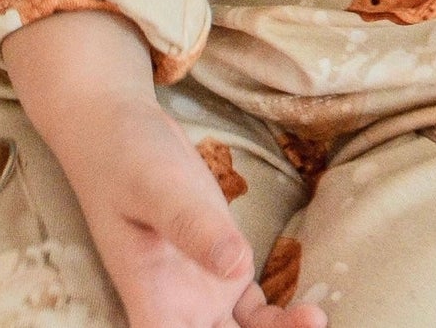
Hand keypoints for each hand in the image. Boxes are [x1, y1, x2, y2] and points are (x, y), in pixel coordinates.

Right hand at [1, 10, 326, 327]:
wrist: (121, 127)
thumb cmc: (126, 155)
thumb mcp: (158, 186)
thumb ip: (193, 226)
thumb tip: (238, 268)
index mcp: (152, 303)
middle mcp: (177, 308)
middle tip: (305, 325)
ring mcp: (202, 291)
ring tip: (313, 318)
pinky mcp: (223, 268)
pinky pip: (254, 313)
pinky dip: (280, 320)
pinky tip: (308, 311)